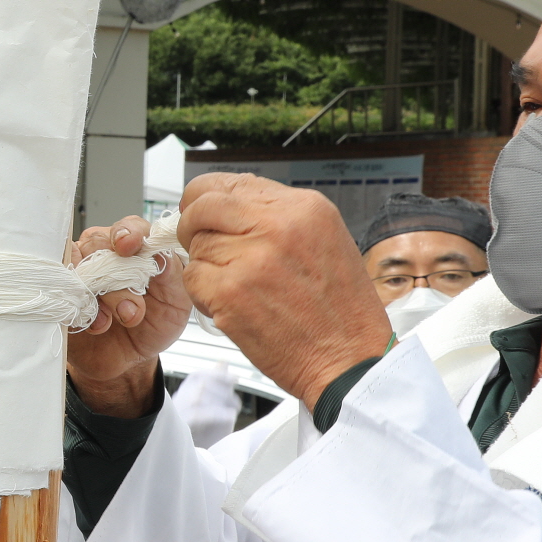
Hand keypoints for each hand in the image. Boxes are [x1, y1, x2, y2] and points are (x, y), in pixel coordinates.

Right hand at [66, 215, 189, 416]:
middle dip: (117, 280)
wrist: (128, 360)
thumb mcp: (176, 301)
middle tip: (132, 312)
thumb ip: (171, 273)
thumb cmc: (154, 325)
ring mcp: (80, 271)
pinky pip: (60, 288)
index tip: (128, 246)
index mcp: (136, 249)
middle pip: (99, 246)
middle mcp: (105, 253)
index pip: (129, 227)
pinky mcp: (62, 292)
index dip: (127, 233)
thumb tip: (159, 254)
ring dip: (98, 296)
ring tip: (110, 322)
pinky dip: (78, 307)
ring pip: (78, 266)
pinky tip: (95, 324)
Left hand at [176, 174, 389, 411]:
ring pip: (196, 244)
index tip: (199, 208)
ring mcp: (251, 258)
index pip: (232, 182)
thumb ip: (278, 216)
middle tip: (198, 242)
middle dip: (192, 223)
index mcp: (304, 208)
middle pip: (204, 205)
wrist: (348, 359)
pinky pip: (192, 277)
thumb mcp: (325, 241)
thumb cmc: (340, 310)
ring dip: (205, 264)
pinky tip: (230, 304)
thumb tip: (230, 201)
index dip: (206, 195)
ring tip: (235, 285)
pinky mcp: (230, 292)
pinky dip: (202, 292)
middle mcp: (277, 225)